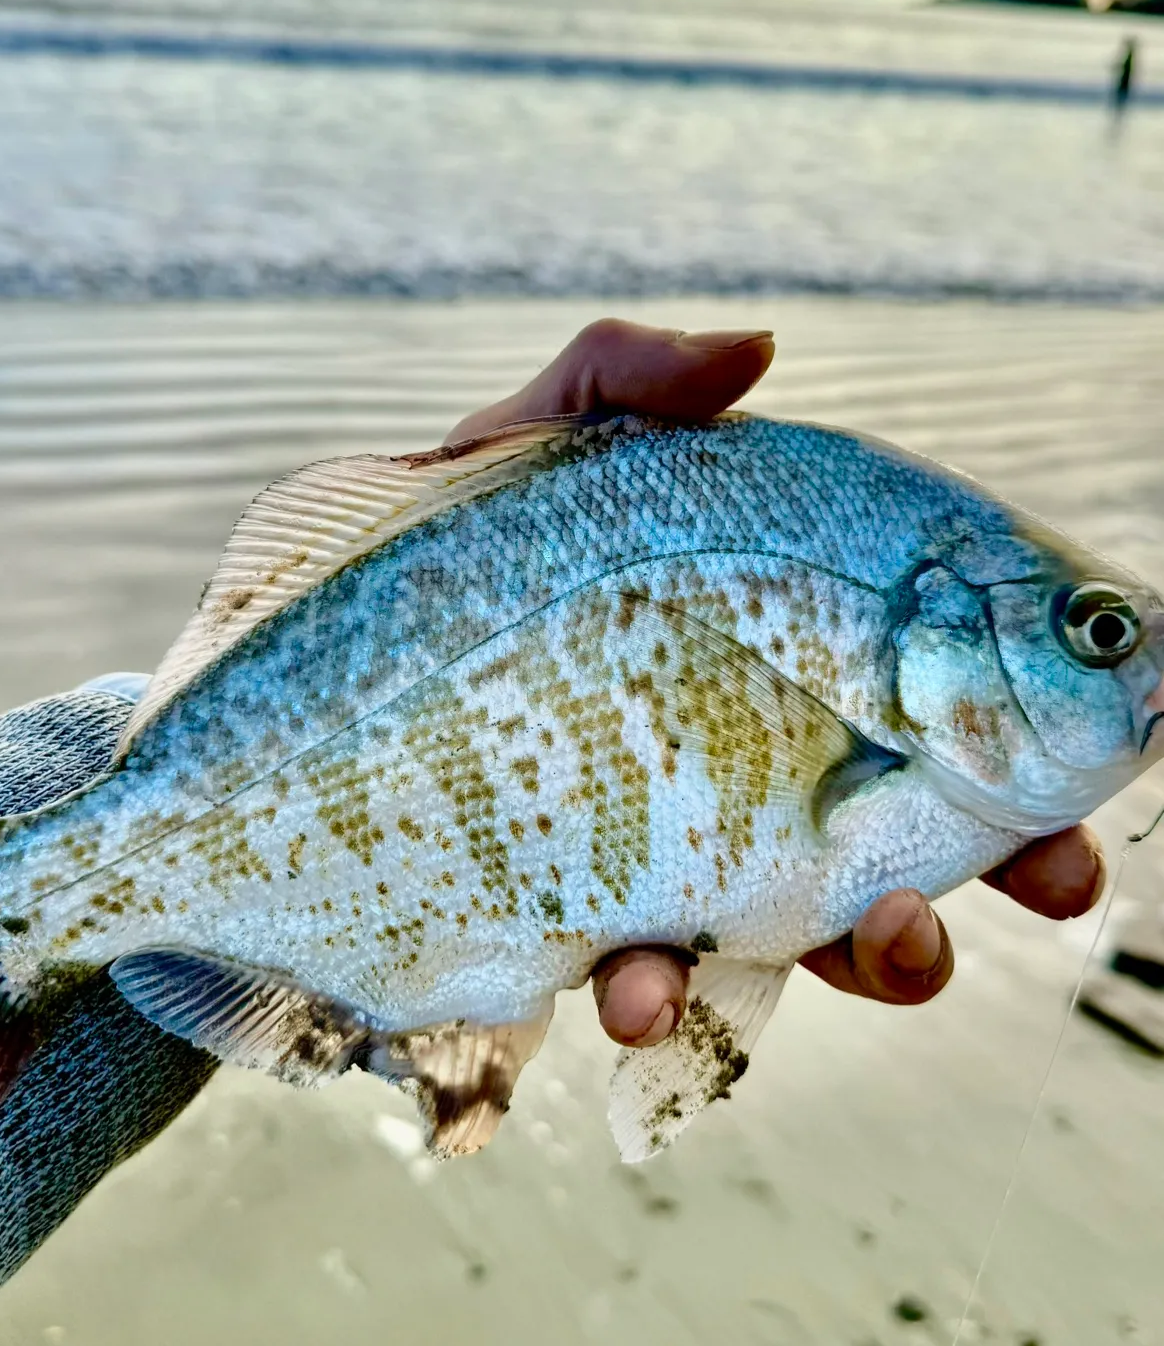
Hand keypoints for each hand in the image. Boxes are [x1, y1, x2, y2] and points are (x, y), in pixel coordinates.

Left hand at [447, 318, 1106, 1047]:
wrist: (263, 705)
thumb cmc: (405, 565)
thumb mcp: (508, 456)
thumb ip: (623, 388)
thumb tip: (761, 349)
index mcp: (735, 659)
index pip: (901, 700)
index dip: (1003, 737)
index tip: (1080, 766)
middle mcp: (710, 767)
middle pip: (881, 829)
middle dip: (982, 861)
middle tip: (1052, 875)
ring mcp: (642, 859)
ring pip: (788, 930)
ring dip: (859, 952)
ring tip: (876, 936)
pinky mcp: (565, 930)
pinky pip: (640, 985)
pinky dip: (661, 996)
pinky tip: (637, 981)